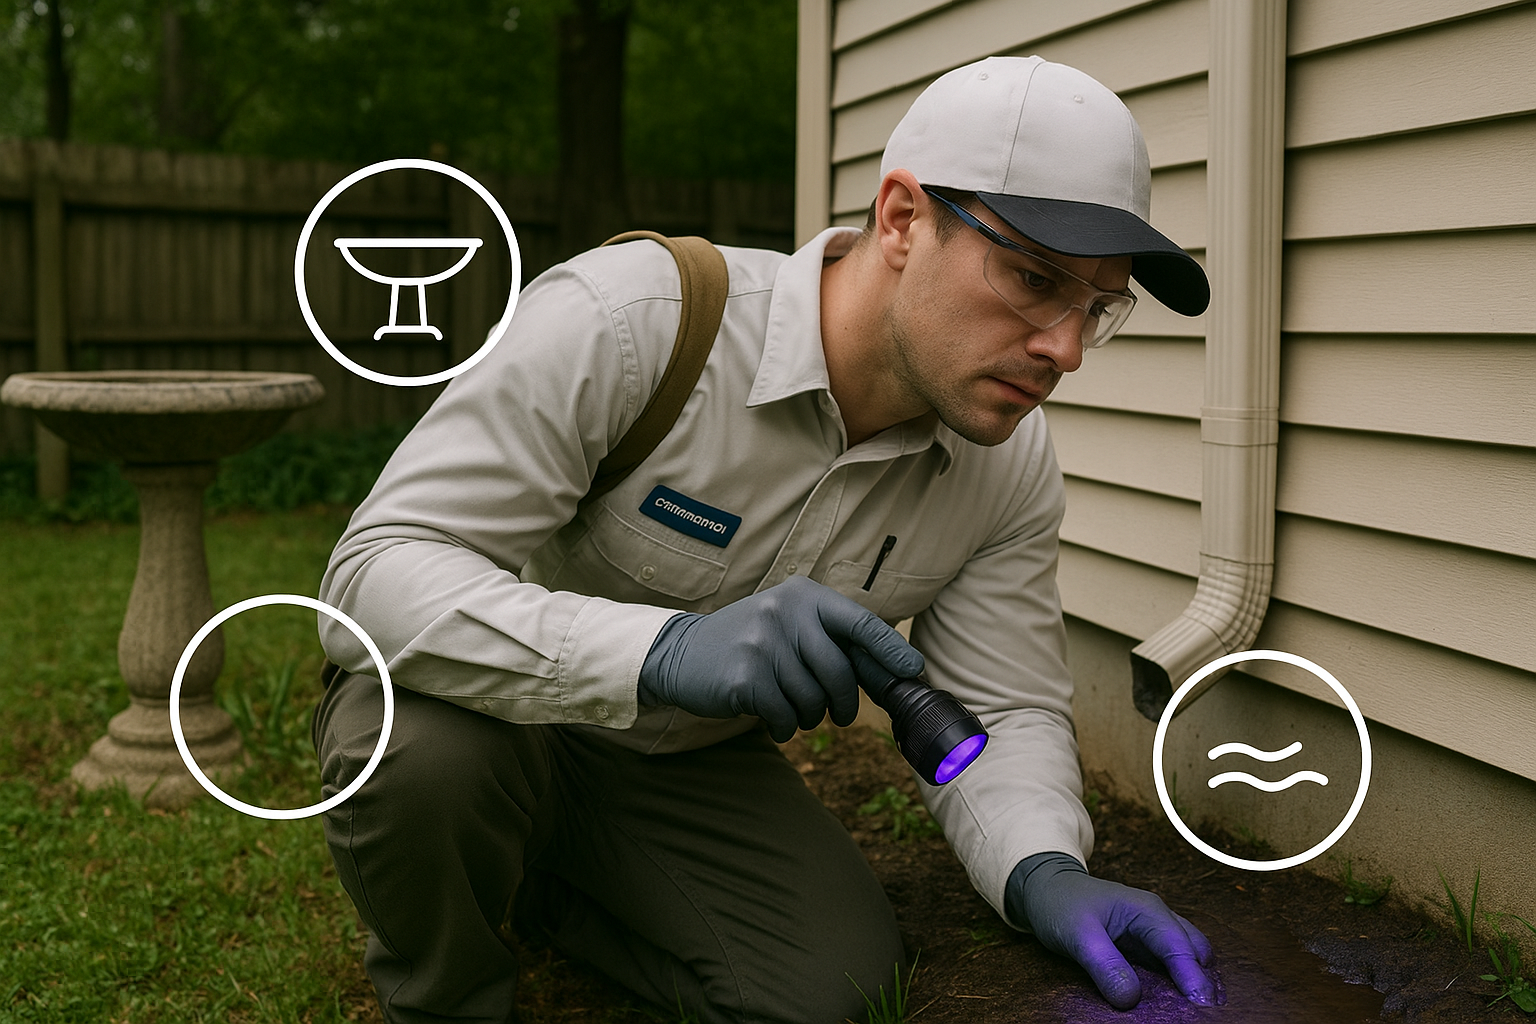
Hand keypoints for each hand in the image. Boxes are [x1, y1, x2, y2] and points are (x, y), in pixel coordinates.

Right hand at [638, 575, 923, 741]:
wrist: (682, 653)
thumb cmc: (752, 645)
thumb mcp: (789, 625)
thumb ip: (832, 641)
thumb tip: (896, 672)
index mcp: (803, 595)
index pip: (859, 622)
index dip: (890, 650)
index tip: (912, 671)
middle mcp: (784, 612)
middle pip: (839, 672)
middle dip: (845, 703)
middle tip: (841, 715)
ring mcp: (763, 642)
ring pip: (813, 700)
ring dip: (808, 716)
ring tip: (791, 708)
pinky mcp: (745, 675)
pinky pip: (786, 717)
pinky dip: (784, 727)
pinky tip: (770, 718)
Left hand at [1006, 852, 1220, 1009]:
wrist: (1047, 889)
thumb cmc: (1061, 904)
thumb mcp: (1078, 934)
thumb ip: (1104, 964)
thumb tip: (1131, 998)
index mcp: (1147, 910)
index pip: (1179, 947)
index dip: (1192, 978)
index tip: (1203, 1006)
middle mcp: (1158, 920)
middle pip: (1195, 952)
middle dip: (1202, 980)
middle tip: (1203, 1012)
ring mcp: (1152, 934)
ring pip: (1187, 958)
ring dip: (1190, 981)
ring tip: (1192, 1011)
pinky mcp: (1144, 948)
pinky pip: (1168, 966)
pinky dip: (1173, 983)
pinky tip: (1170, 1002)